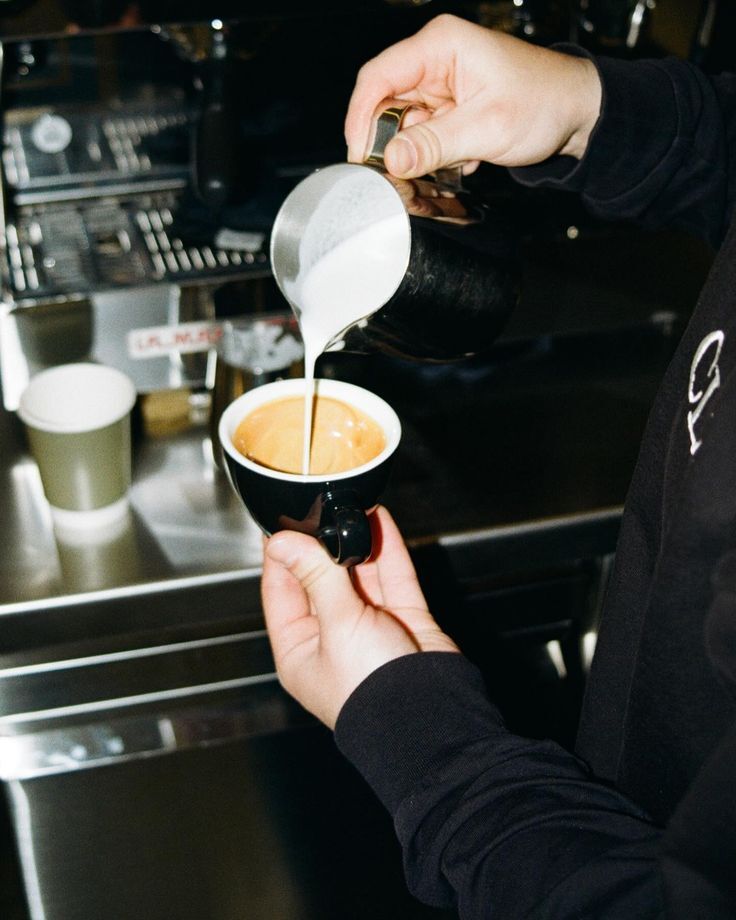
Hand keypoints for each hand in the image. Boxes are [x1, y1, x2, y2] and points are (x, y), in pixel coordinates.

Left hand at [261, 506, 457, 728]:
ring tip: (350, 506)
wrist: (432, 717)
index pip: (280, 591)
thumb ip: (315, 576)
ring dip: (355, 541)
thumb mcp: (336, 626)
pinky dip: (387, 548)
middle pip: (320, 579)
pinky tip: (380, 521)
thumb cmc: (372, 694)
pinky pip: (393, 576)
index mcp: (300, 650)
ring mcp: (370, 627)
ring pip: (359, 574)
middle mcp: (332, 638)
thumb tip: (284, 543)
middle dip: (322, 543)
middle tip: (321, 507)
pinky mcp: (405, 619)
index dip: (282, 554)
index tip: (283, 521)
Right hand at [345, 13, 600, 176]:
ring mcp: (441, 87)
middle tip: (399, 172)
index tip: (359, 154)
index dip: (361, 117)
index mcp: (441, 46)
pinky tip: (464, 158)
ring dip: (420, 152)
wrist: (579, 113)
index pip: (378, 77)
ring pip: (405, 126)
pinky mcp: (449, 110)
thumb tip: (392, 159)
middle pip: (386, 103)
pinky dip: (436, 155)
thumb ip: (435, 145)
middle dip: (392, 141)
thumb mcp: (486, 127)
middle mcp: (436, 62)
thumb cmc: (545, 102)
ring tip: (453, 160)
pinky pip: (424, 137)